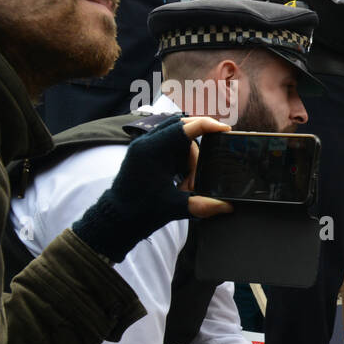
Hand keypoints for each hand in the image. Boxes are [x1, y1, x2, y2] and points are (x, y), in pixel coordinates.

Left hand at [72, 115, 232, 262]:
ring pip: (180, 139)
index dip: (206, 125)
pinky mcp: (150, 155)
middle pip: (183, 128)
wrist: (117, 218)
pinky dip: (184, 162)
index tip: (224, 129)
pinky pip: (173, 148)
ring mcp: (147, 148)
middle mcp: (147, 143)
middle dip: (200, 143)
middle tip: (214, 155)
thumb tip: (227, 206)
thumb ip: (202, 205)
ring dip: (191, 158)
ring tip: (189, 185)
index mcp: (150, 150)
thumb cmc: (139, 211)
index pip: (183, 128)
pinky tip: (184, 182)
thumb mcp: (174, 208)